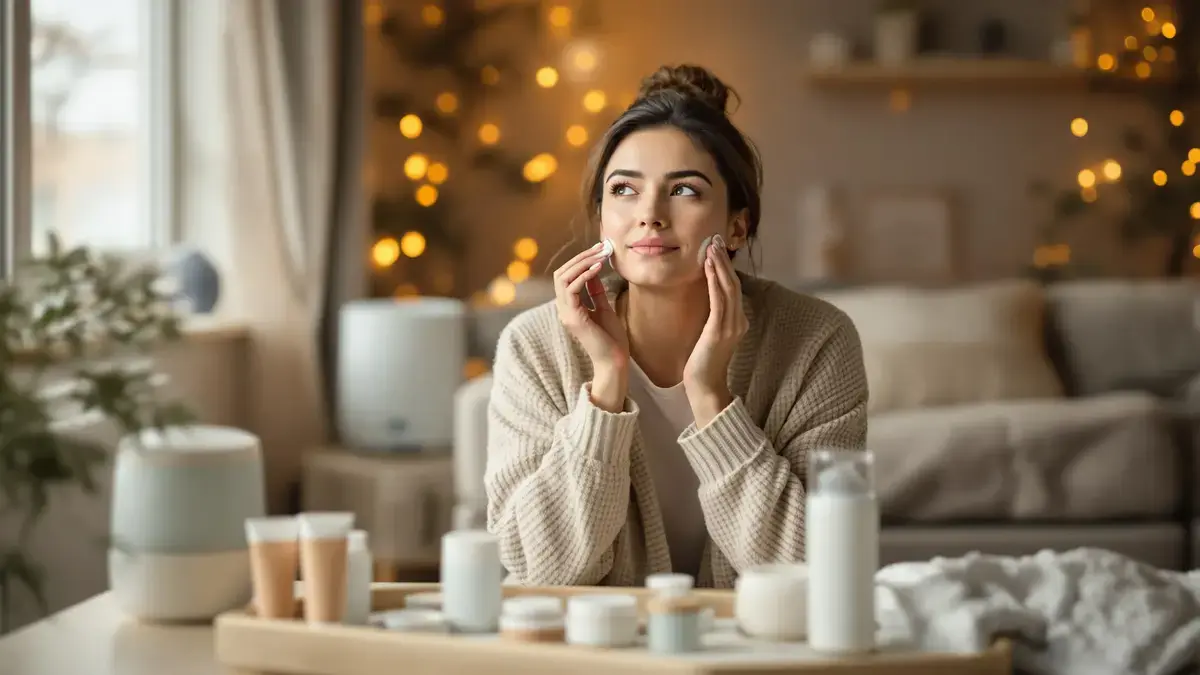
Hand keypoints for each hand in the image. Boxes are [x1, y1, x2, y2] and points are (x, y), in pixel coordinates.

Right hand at [553, 242, 629, 409]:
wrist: (615, 361)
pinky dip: (584, 275)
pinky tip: (598, 267)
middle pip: (561, 273)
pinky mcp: (573, 318)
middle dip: (580, 257)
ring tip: (600, 255)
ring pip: (563, 278)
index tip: (599, 249)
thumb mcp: (603, 308)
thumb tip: (593, 270)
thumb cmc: (611, 339)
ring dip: (582, 263)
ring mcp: (566, 314)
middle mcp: (564, 309)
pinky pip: (571, 289)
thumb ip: (595, 291)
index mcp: (570, 307)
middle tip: (600, 247)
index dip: (581, 260)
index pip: (566, 276)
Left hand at [683, 235, 746, 423]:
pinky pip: (719, 299)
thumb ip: (712, 318)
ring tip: (711, 246)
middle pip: (733, 283)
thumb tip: (706, 300)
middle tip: (714, 238)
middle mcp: (739, 321)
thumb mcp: (709, 335)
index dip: (726, 267)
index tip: (716, 248)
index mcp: (738, 321)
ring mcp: (732, 325)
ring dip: (719, 265)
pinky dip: (714, 279)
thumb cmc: (702, 363)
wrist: (704, 387)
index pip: (733, 288)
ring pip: (728, 287)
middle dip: (724, 260)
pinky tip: (708, 266)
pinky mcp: (720, 330)